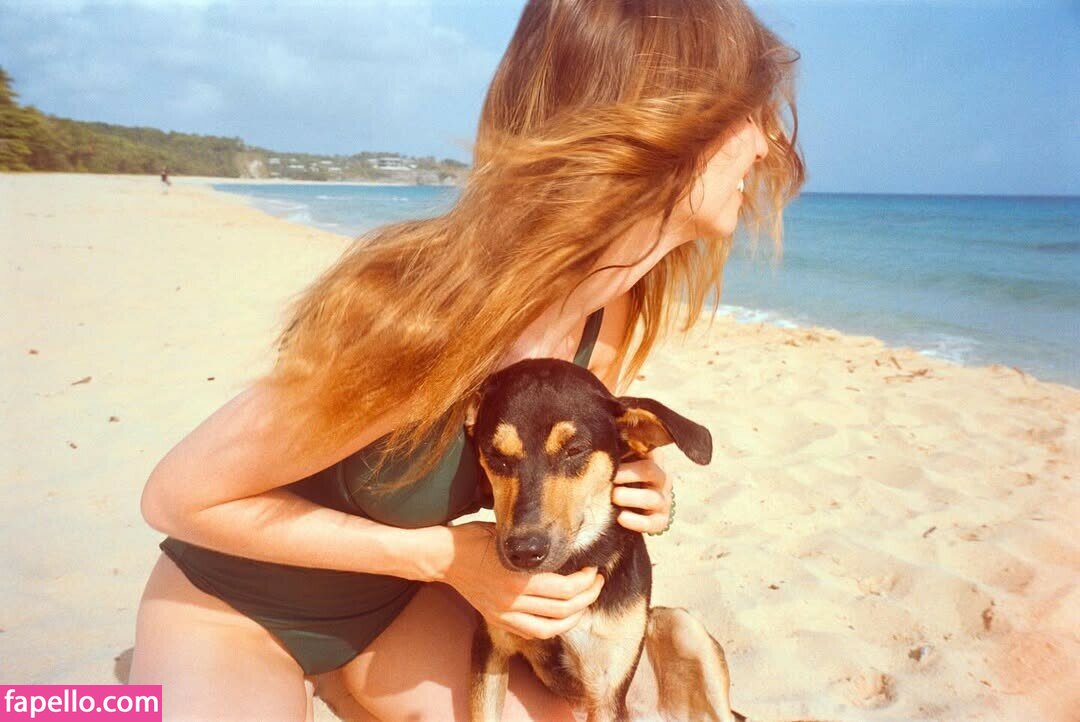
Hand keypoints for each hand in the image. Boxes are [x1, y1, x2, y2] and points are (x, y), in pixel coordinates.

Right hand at [442, 522, 603, 639]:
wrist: (443, 558)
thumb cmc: (474, 539)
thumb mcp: (506, 536)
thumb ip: (533, 548)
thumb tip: (565, 546)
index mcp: (518, 578)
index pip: (565, 589)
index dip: (586, 581)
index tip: (593, 569)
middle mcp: (512, 601)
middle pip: (564, 610)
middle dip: (588, 597)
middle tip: (597, 583)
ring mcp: (504, 614)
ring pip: (551, 628)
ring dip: (574, 617)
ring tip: (584, 603)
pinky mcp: (498, 620)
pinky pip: (532, 632)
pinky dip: (552, 627)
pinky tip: (561, 615)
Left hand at [612, 447, 672, 534]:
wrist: (635, 510)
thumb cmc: (624, 480)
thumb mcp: (623, 464)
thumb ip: (617, 453)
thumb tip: (599, 442)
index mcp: (653, 460)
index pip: (648, 448)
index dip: (632, 448)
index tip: (613, 450)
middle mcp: (662, 479)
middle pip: (649, 470)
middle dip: (627, 473)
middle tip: (610, 477)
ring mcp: (663, 501)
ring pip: (651, 497)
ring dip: (630, 497)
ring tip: (614, 496)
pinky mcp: (661, 521)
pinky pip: (651, 523)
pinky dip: (635, 521)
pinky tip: (621, 517)